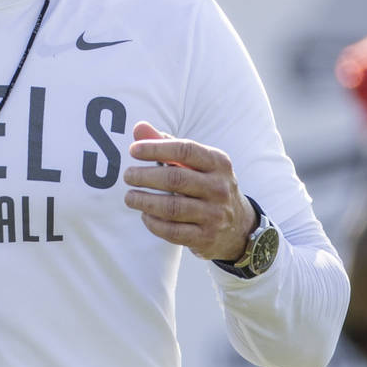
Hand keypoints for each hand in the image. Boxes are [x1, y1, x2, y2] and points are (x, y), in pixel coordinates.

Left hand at [123, 120, 254, 260]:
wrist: (238, 226)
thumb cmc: (207, 186)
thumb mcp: (197, 163)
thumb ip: (167, 144)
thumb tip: (139, 128)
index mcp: (218, 163)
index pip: (185, 150)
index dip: (156, 148)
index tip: (133, 150)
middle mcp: (220, 188)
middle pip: (175, 179)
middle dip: (145, 176)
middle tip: (128, 176)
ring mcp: (214, 215)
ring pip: (171, 208)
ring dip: (144, 202)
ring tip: (130, 197)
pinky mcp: (206, 238)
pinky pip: (172, 231)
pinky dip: (153, 223)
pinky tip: (145, 215)